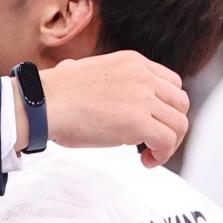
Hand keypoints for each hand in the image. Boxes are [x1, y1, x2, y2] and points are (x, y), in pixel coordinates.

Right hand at [37, 51, 190, 167]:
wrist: (41, 104)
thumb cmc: (54, 95)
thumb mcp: (86, 71)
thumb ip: (102, 78)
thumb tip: (87, 81)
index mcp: (132, 62)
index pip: (171, 83)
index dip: (166, 108)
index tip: (152, 123)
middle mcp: (142, 76)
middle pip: (181, 103)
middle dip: (172, 126)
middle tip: (153, 143)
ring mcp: (142, 98)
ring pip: (179, 124)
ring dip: (169, 144)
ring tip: (149, 155)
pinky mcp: (138, 122)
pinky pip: (167, 141)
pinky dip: (162, 155)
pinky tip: (146, 160)